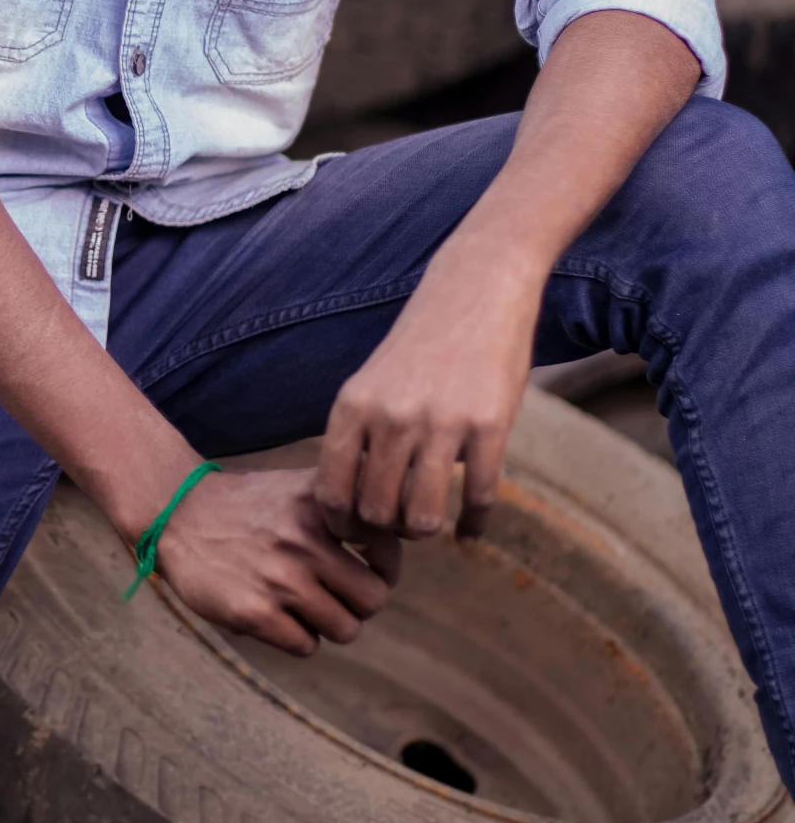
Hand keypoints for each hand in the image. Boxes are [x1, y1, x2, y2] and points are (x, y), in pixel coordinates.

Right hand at [154, 466, 400, 654]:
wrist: (176, 514)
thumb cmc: (245, 505)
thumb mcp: (297, 488)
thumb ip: (342, 508)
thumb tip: (392, 541)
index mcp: (321, 508)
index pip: (387, 550)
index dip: (385, 566)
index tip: (369, 568)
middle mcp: (306, 543)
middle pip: (373, 600)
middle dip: (359, 604)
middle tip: (336, 596)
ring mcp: (281, 580)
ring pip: (344, 629)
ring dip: (329, 624)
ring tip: (305, 608)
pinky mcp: (254, 613)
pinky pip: (306, 645)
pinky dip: (298, 638)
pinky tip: (278, 617)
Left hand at [315, 234, 540, 544]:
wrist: (477, 289)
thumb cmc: (421, 345)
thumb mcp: (372, 382)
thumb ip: (359, 435)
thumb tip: (346, 505)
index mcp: (353, 407)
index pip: (331, 491)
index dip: (340, 524)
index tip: (355, 532)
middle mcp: (391, 417)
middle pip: (375, 512)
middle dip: (384, 532)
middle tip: (395, 529)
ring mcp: (442, 423)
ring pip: (422, 516)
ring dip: (424, 531)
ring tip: (429, 526)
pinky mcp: (490, 425)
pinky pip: (478, 498)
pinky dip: (473, 526)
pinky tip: (471, 533)